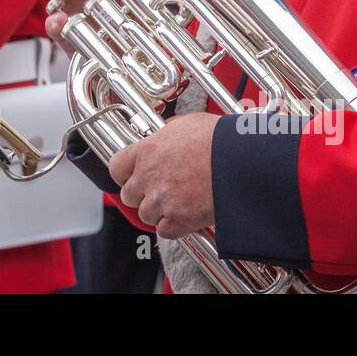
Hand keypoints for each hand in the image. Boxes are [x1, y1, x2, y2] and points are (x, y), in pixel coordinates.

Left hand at [109, 112, 217, 239]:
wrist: (240, 161)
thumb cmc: (218, 140)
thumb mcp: (186, 124)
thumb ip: (166, 133)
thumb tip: (164, 135)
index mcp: (146, 151)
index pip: (116, 167)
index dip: (124, 174)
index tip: (132, 175)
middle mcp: (148, 177)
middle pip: (128, 195)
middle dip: (142, 194)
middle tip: (160, 189)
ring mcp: (161, 200)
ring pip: (145, 215)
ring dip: (158, 211)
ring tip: (177, 201)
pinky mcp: (179, 219)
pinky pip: (164, 230)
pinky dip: (173, 226)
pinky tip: (185, 214)